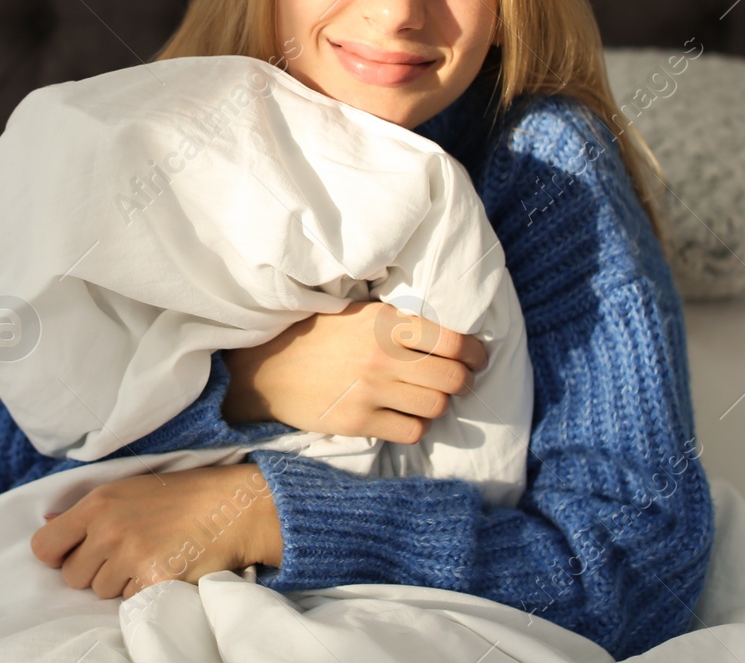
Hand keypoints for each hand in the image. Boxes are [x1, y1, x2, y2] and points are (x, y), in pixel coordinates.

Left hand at [29, 464, 281, 599]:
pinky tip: (165, 569)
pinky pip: (130, 602)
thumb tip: (48, 525)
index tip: (78, 554)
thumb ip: (87, 512)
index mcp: (97, 504)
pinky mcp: (153, 581)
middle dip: (95, 572)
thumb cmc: (180, 496)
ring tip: (151, 557)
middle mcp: (108, 529)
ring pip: (101, 592)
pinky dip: (145, 593)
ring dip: (122, 583)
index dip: (58, 556)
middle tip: (127, 554)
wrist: (232, 507)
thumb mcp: (127, 490)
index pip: (44, 546)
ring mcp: (130, 556)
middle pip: (73, 576)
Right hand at [222, 300, 486, 444]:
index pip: (450, 340)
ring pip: (436, 407)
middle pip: (451, 378)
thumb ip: (395, 321)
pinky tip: (404, 415)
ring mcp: (369, 391)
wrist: (266, 369)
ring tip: (428, 397)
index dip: (474, 352)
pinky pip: (410, 431)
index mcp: (383, 322)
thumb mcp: (354, 313)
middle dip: (462, 381)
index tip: (477, 358)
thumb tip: (444, 334)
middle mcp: (381, 356)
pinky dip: (414, 425)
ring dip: (438, 404)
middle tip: (458, 381)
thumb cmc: (315, 336)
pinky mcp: (358, 421)